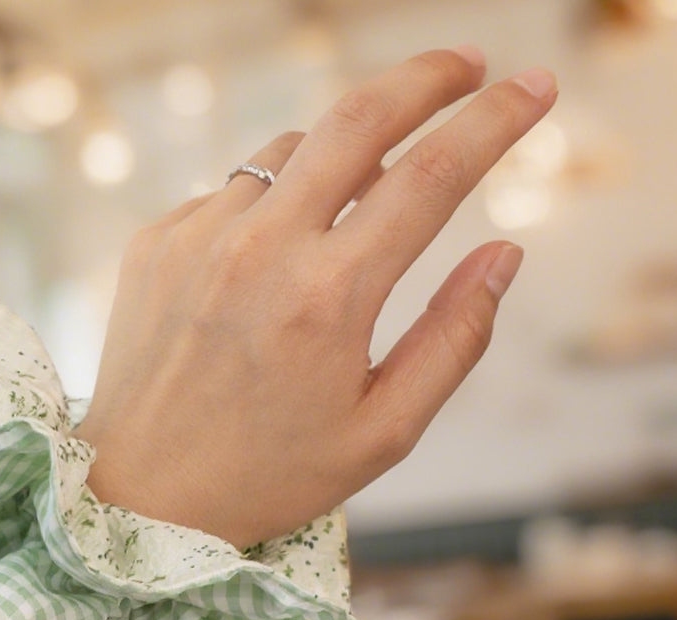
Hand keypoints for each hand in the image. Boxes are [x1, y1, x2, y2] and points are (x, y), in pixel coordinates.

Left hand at [75, 48, 556, 549]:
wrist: (142, 495)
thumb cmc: (266, 475)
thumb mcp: (381, 432)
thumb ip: (453, 340)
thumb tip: (503, 256)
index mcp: (327, 299)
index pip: (431, 176)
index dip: (494, 121)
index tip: (534, 88)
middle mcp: (258, 250)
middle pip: (357, 118)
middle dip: (426, 78)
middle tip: (467, 67)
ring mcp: (196, 238)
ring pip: (291, 153)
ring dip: (340, 157)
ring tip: (356, 206)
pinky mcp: (155, 243)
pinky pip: (231, 194)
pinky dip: (268, 208)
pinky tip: (266, 269)